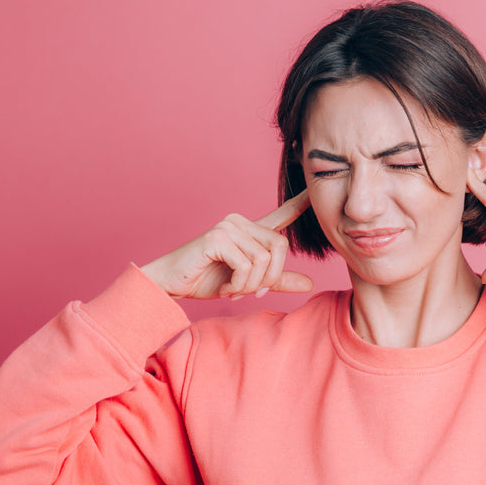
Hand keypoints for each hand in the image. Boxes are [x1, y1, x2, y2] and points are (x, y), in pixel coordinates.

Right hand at [140, 191, 313, 299]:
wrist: (170, 284)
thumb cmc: (205, 280)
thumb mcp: (248, 283)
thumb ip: (277, 281)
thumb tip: (310, 284)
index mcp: (249, 230)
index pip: (280, 215)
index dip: (299, 204)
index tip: (314, 193)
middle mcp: (240, 222)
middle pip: (280, 247)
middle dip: (270, 277)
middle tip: (250, 292)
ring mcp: (228, 227)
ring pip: (264, 259)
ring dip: (251, 285)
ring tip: (233, 289)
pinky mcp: (218, 238)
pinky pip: (247, 265)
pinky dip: (239, 284)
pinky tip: (225, 288)